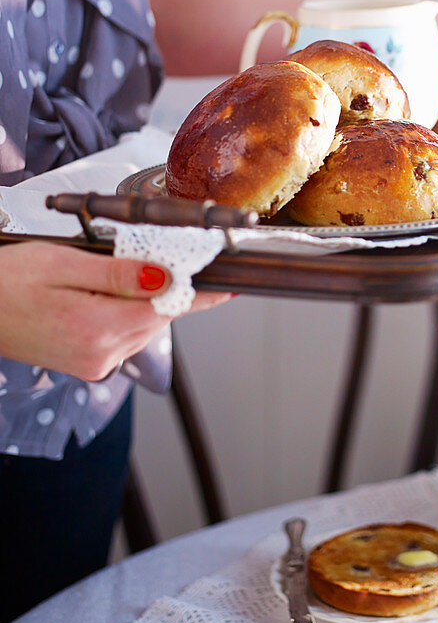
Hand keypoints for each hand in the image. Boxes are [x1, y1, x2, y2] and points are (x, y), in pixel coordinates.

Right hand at [0, 242, 228, 380]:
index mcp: (97, 330)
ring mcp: (95, 364)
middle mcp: (102, 355)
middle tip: (141, 258)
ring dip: (138, 298)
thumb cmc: (6, 281)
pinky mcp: (88, 363)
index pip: (168, 309)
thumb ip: (117, 274)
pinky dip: (122, 311)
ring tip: (98, 278)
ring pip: (142, 324)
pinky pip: (123, 332)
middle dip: (160, 286)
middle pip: (158, 316)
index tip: (230, 286)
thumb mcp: (62, 265)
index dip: (201, 293)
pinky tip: (94, 294)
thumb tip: (164, 278)